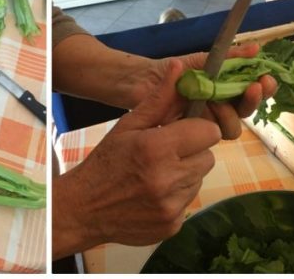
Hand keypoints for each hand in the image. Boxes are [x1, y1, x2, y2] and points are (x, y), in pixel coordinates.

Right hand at [52, 62, 219, 258]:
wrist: (84, 209)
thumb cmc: (106, 162)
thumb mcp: (128, 126)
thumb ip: (159, 99)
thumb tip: (180, 69)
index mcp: (157, 148)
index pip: (209, 132)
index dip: (197, 130)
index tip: (182, 133)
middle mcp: (168, 178)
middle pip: (208, 157)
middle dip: (192, 152)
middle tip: (165, 154)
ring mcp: (172, 205)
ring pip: (200, 179)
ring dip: (185, 175)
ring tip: (157, 174)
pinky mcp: (173, 225)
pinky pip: (190, 202)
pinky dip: (177, 197)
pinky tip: (154, 194)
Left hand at [130, 44, 277, 139]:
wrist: (142, 81)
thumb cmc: (172, 71)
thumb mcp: (202, 60)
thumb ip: (229, 57)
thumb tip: (256, 49)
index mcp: (226, 91)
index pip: (251, 94)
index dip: (263, 89)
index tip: (266, 79)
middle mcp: (220, 109)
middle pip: (245, 113)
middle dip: (251, 101)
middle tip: (252, 88)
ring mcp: (206, 124)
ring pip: (231, 129)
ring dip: (229, 114)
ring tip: (215, 100)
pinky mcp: (191, 137)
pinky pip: (207, 140)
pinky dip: (209, 129)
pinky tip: (205, 114)